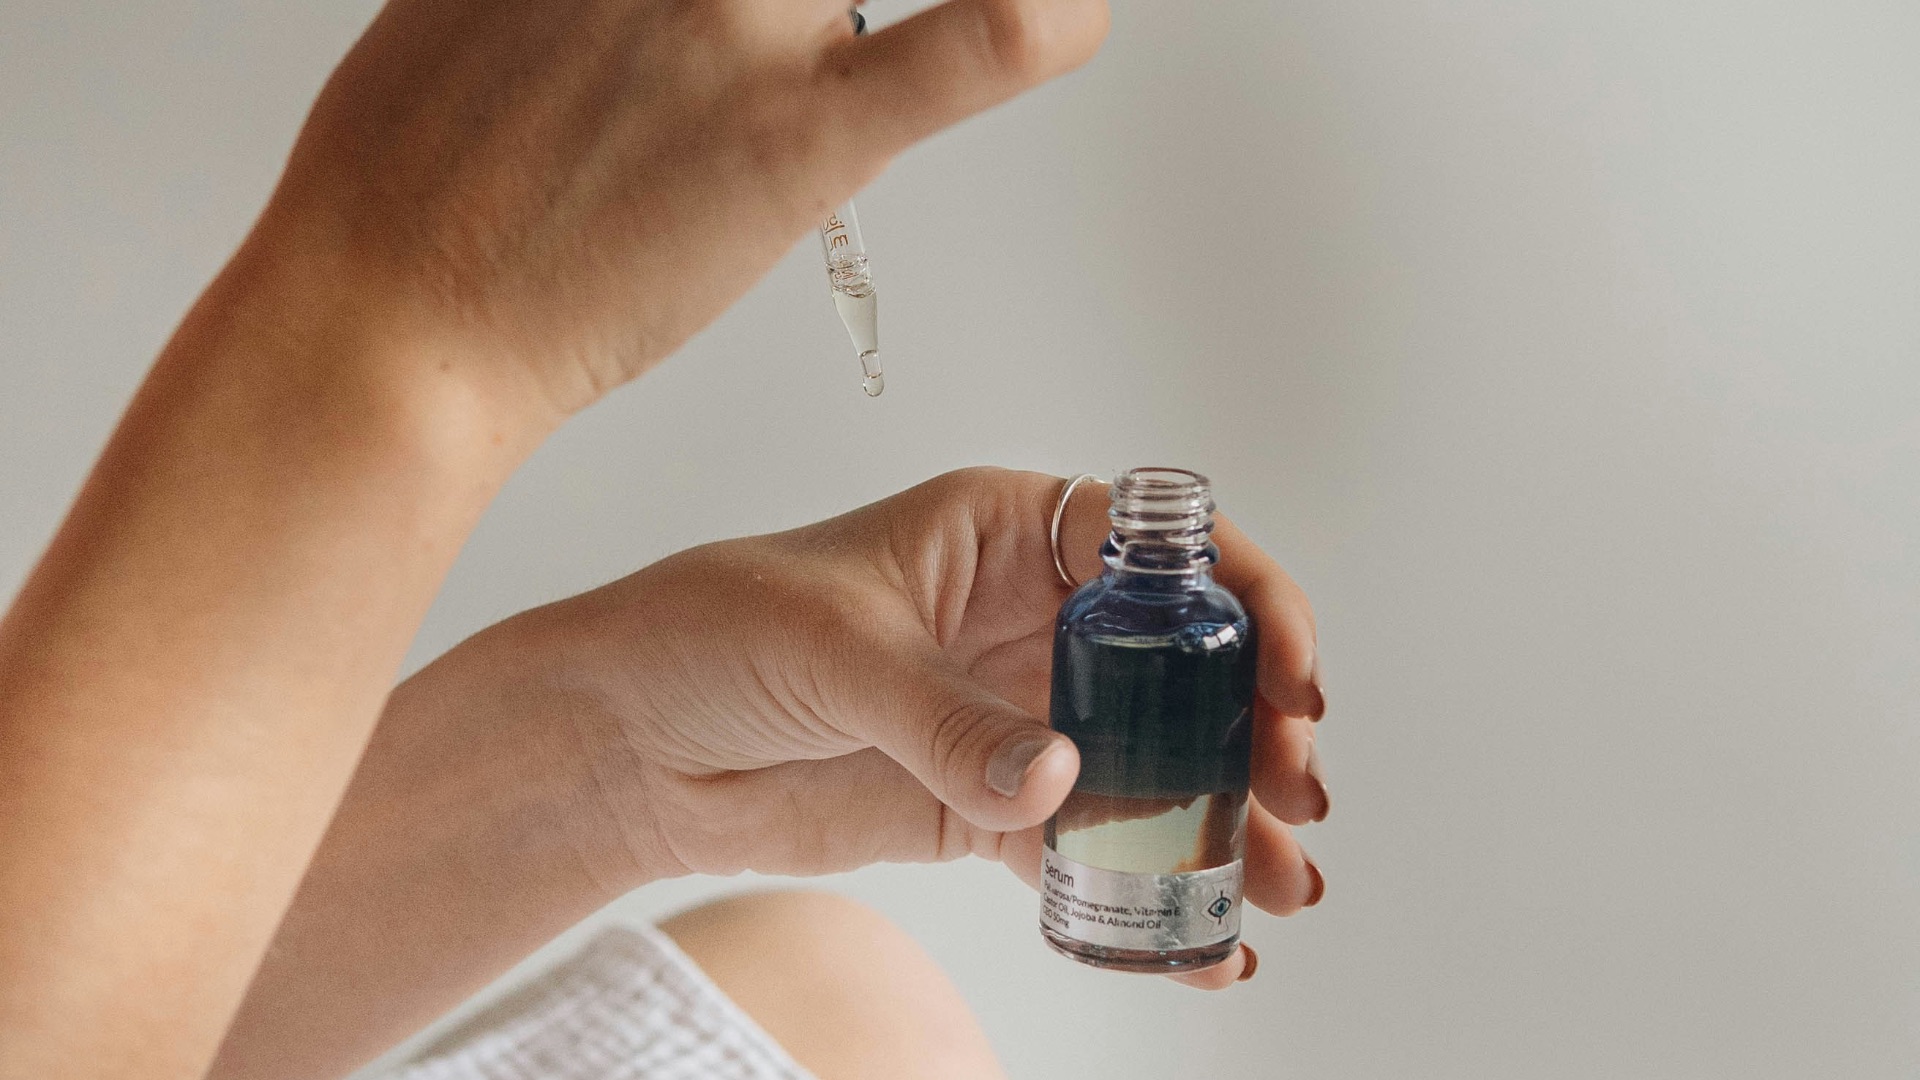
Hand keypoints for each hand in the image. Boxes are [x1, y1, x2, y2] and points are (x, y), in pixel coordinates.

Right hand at [246, 0, 1108, 424]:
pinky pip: (962, 48)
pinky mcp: (798, 135)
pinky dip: (1035, 20)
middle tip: (800, 42)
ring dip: (850, 18)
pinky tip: (1071, 14)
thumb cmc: (423, 176)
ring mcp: (741, 22)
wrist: (398, 315)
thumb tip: (650, 6)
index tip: (798, 7)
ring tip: (799, 93)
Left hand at [529, 467, 1328, 986]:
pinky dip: (1141, 892)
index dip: (1245, 599)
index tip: (1287, 671)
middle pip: (1179, 665)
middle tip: (1296, 792)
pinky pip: (1083, 847)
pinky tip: (1199, 941)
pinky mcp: (983, 804)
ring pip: (1149, 762)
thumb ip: (947, 717)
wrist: (626, 739)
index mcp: (1007, 532)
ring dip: (1221, 819)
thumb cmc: (711, 631)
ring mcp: (1012, 714)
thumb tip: (1058, 777)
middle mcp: (1029, 618)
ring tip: (1279, 883)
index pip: (1162, 549)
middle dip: (1252, 725)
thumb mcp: (835, 650)